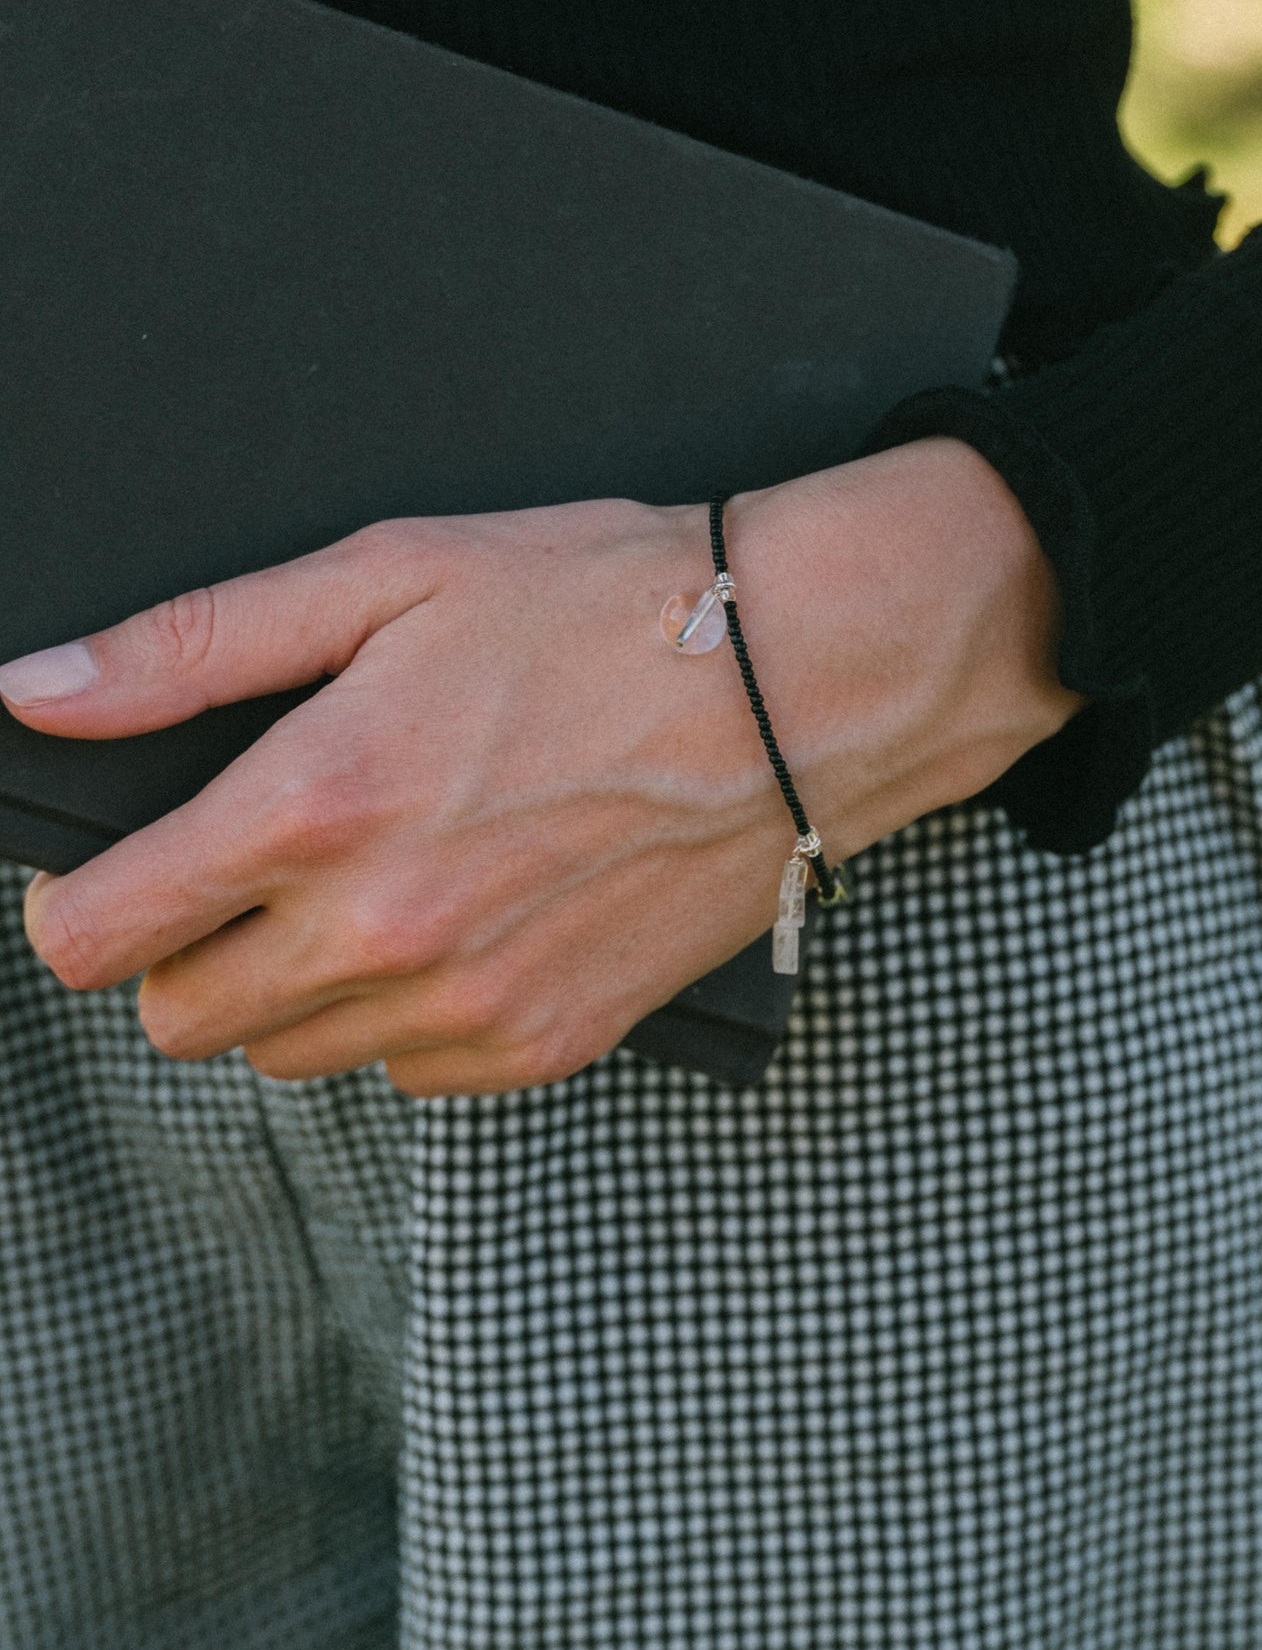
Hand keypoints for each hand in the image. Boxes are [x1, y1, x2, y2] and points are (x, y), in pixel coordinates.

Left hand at [1, 439, 1079, 1095]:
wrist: (798, 685)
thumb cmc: (605, 608)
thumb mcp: (386, 575)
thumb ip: (190, 647)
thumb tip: (36, 694)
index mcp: (317, 805)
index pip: (95, 937)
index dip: (75, 903)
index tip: (112, 872)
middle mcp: (380, 931)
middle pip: (176, 1022)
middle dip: (183, 951)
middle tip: (257, 864)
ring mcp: (465, 1005)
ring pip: (287, 1059)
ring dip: (295, 986)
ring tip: (380, 877)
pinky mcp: (542, 1045)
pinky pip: (406, 1075)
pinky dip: (404, 1015)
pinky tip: (464, 917)